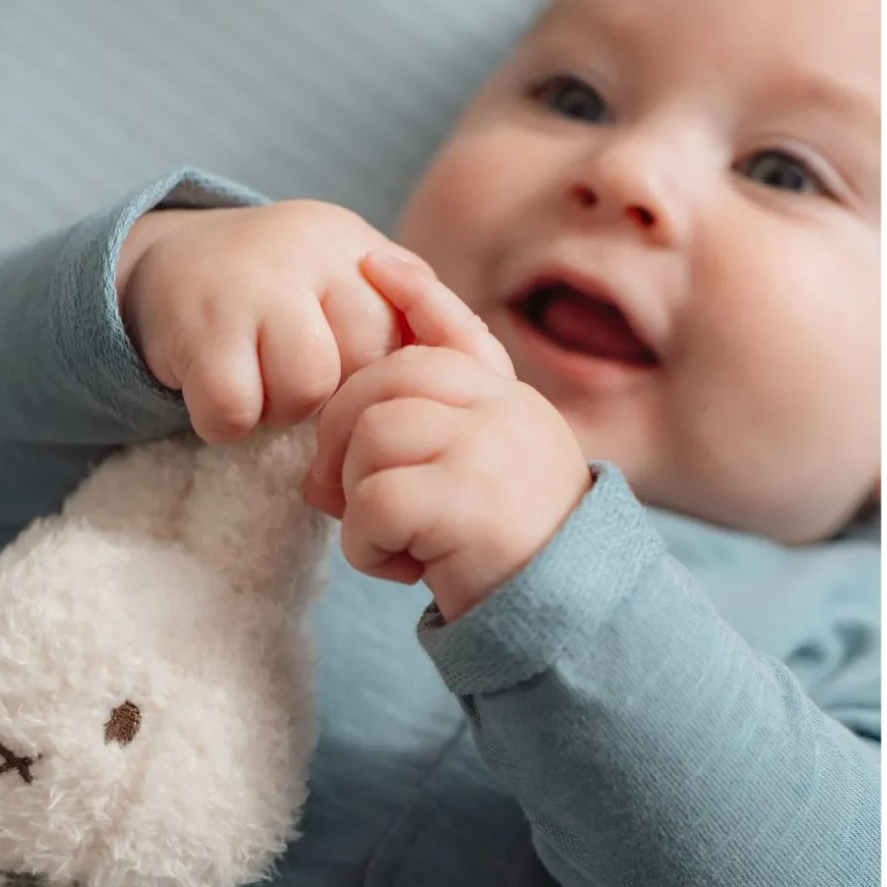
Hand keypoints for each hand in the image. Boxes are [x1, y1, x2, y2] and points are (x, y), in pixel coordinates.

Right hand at [116, 202, 417, 443]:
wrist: (174, 263)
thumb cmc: (283, 295)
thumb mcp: (347, 283)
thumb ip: (408, 317)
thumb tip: (472, 376)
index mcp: (356, 248)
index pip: (411, 337)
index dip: (382, 380)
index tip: (349, 382)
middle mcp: (309, 252)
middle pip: (364, 365)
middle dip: (336, 399)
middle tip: (299, 385)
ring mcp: (251, 285)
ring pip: (304, 390)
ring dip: (280, 412)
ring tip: (260, 385)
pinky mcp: (198, 329)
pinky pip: (235, 413)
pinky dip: (225, 424)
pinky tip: (219, 391)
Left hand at [302, 252, 593, 620]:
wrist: (567, 622)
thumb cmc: (506, 564)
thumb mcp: (474, 493)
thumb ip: (425, 454)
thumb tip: (319, 470)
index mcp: (509, 405)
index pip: (457, 331)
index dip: (415, 294)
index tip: (376, 264)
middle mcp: (504, 412)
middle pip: (385, 381)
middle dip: (340, 436)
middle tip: (345, 497)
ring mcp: (489, 448)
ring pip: (372, 435)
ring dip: (359, 499)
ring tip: (393, 539)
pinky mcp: (468, 500)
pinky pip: (375, 500)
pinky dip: (368, 545)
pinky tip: (404, 570)